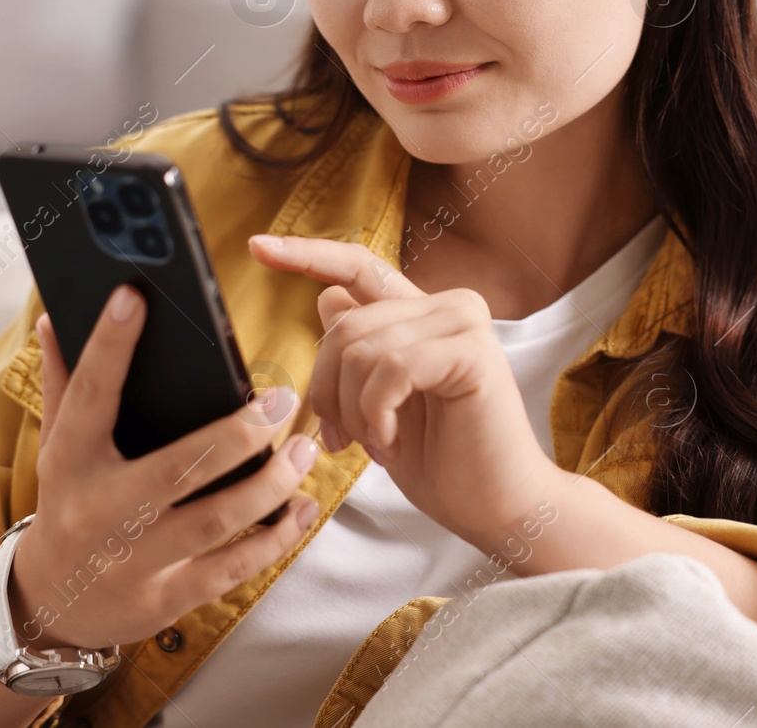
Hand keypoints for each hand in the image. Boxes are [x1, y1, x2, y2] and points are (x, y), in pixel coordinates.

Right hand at [8, 283, 321, 651]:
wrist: (49, 601)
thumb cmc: (69, 502)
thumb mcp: (58, 446)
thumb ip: (65, 382)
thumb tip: (54, 315)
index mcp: (72, 459)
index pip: (92, 395)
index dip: (110, 345)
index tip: (136, 296)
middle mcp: (102, 509)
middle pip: (175, 467)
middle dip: (237, 435)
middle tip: (284, 400)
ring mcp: (134, 558)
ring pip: (214, 520)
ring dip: (269, 485)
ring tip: (305, 451)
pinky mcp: (165, 596)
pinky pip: (229, 568)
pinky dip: (274, 540)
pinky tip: (302, 509)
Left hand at [248, 234, 558, 548]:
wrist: (498, 509)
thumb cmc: (445, 464)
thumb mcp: (380, 407)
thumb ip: (360, 352)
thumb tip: (326, 295)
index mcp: (424, 315)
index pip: (357, 266)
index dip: (305, 254)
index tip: (257, 247)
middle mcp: (448, 307)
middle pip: (344, 325)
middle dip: (327, 390)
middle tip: (339, 440)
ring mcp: (464, 323)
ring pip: (361, 348)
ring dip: (354, 411)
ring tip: (378, 446)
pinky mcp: (473, 350)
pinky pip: (389, 368)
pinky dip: (377, 414)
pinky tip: (393, 443)